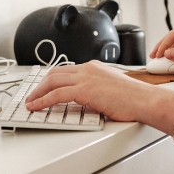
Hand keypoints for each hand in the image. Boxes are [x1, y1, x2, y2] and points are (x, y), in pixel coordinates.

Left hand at [23, 61, 173, 134]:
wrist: (143, 99)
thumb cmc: (133, 97)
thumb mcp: (110, 87)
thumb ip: (95, 89)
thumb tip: (86, 99)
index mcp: (94, 66)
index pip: (66, 70)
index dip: (51, 79)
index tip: (43, 87)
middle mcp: (88, 68)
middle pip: (55, 73)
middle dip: (40, 85)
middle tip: (32, 95)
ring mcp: (85, 77)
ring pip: (52, 81)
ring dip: (38, 92)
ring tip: (30, 102)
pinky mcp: (84, 90)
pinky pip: (57, 94)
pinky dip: (43, 100)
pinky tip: (37, 106)